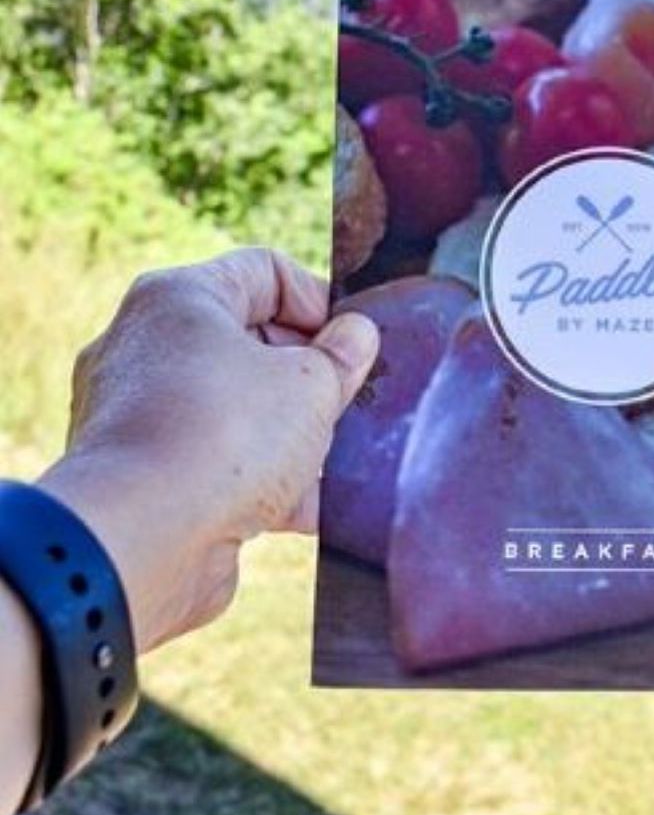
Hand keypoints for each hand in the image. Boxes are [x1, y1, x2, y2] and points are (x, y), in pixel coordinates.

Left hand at [38, 249, 378, 651]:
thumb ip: (342, 356)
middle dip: (311, 376)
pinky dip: (260, 482)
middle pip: (252, 342)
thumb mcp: (311, 384)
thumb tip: (356, 336)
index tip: (353, 345)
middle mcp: (145, 346)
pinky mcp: (142, 477)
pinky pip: (215, 463)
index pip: (266, 271)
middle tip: (348, 403)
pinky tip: (309, 511)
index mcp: (179, 298)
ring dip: (291, 435)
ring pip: (237, 409)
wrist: (139, 543)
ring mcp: (137, 414)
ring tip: (335, 462)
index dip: (321, 301)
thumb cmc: (224, 438)